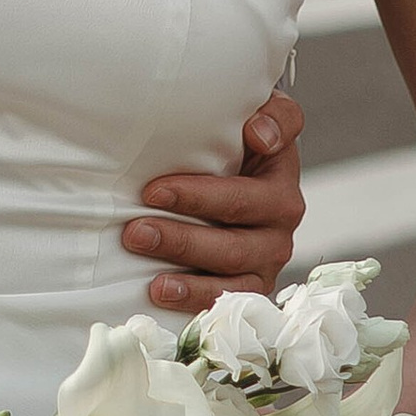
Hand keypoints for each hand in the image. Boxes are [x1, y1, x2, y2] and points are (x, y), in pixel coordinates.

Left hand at [121, 88, 305, 310]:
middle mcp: (281, 222)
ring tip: (143, 258)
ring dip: (183, 267)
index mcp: (280, 179)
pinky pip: (228, 300)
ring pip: (229, 270)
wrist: (242, 174)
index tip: (156, 191)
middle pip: (233, 238)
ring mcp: (268, 258)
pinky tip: (159, 290)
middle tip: (134, 229)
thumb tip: (259, 134)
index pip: (246, 196)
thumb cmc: (237, 142)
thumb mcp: (257, 116)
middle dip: (180, 234)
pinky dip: (194, 299)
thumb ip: (273, 115)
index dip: (205, 193)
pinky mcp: (254, 286)